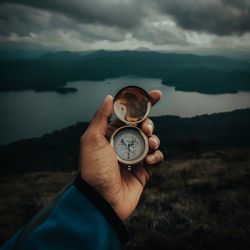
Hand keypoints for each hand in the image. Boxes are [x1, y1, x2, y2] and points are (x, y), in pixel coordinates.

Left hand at [79, 90, 163, 220]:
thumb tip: (110, 97)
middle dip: (149, 123)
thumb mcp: (92, 139)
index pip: (129, 115)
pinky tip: (149, 161)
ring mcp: (134, 157)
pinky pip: (156, 159)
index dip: (143, 104)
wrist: (100, 201)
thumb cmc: (93, 169)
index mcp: (111, 134)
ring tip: (150, 144)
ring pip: (151, 140)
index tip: (156, 95)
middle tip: (146, 129)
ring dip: (154, 139)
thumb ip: (101, 117)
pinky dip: (156, 156)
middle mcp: (123, 144)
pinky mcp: (143, 171)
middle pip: (143, 126)